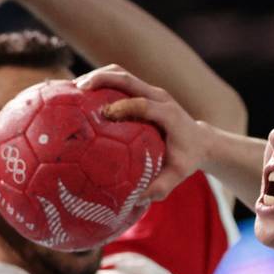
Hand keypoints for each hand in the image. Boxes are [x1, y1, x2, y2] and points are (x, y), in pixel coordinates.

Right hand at [76, 65, 212, 201]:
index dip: (125, 105)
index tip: (106, 113)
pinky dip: (100, 82)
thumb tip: (135, 198)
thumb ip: (160, 186)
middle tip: (77, 89)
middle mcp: (158, 97)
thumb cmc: (187, 158)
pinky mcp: (143, 91)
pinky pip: (119, 81)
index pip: (144, 104)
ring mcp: (150, 91)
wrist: (200, 140)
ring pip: (121, 75)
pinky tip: (80, 94)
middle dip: (101, 79)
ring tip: (73, 88)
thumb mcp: (178, 174)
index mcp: (168, 114)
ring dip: (97, 77)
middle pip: (127, 79)